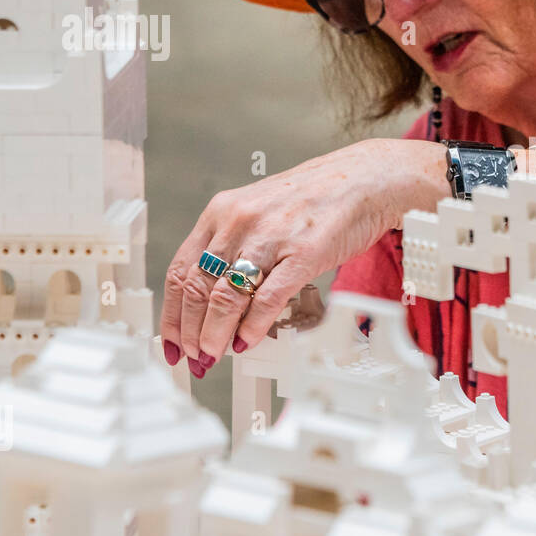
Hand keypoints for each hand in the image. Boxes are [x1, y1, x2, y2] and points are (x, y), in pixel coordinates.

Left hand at [160, 138, 444, 376]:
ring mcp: (271, 237)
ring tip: (215, 354)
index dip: (172, 313)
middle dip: (190, 331)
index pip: (180, 270)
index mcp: (222, 212)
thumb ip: (235, 249)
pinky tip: (248, 340)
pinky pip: (268, 298)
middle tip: (192, 356)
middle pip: (198, 288)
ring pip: (226, 296)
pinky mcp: (303, 253)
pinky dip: (253, 327)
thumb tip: (216, 299)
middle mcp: (239, 222)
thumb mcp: (261, 214)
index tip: (171, 339)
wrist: (364, 179)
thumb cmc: (317, 198)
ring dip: (215, 334)